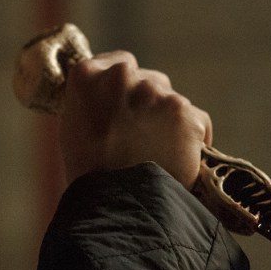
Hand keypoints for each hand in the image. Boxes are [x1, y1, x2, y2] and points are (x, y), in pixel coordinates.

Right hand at [58, 50, 212, 187]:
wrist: (118, 207)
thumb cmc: (89, 175)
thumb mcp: (74, 128)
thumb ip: (93, 102)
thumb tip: (110, 98)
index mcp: (88, 75)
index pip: (118, 63)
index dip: (126, 85)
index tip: (127, 103)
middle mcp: (122, 75)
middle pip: (149, 79)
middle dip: (149, 102)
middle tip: (141, 135)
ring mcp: (156, 92)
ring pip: (172, 100)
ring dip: (168, 121)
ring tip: (158, 154)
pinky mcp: (185, 113)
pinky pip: (196, 120)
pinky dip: (192, 137)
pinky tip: (180, 158)